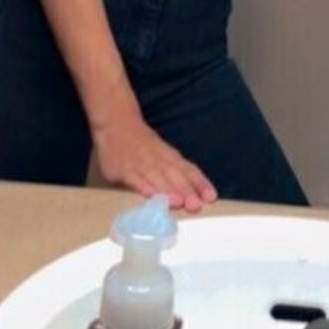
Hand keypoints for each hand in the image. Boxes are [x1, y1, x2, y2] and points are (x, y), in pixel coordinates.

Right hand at [92, 97, 217, 212]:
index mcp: (170, 156)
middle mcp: (158, 159)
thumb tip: (199, 193)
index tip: (211, 197)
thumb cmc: (144, 145)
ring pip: (156, 177)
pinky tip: (150, 195)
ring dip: (167, 190)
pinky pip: (134, 178)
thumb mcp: (164, 154)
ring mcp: (140, 164)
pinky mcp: (123, 169)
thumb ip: (179, 172)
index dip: (200, 183)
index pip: (189, 170)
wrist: (117, 123)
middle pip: (175, 175)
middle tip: (195, 205)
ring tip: (178, 202)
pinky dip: (142, 185)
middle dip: (186, 190)